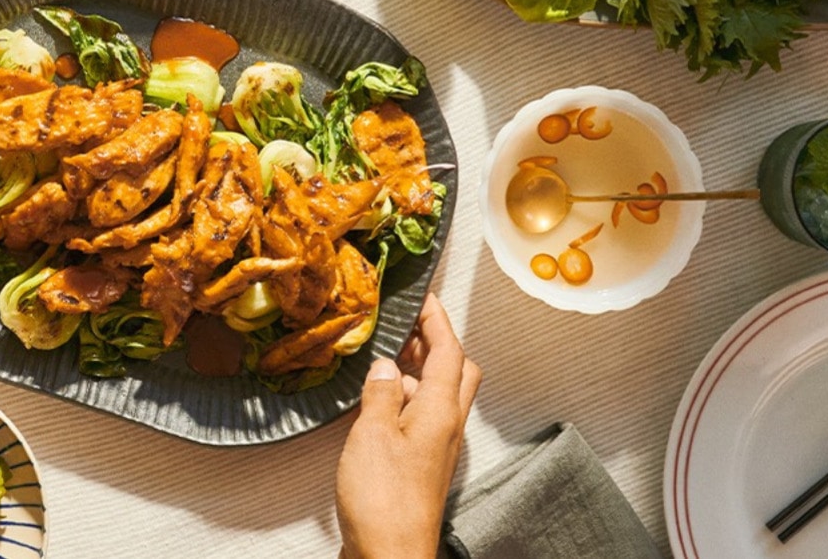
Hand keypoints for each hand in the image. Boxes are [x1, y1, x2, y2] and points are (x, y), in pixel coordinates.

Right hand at [335, 291, 480, 558]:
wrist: (390, 554)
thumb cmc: (383, 499)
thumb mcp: (372, 433)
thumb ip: (379, 392)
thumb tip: (385, 364)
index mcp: (439, 411)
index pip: (449, 350)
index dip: (437, 319)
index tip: (424, 295)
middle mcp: (446, 426)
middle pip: (455, 371)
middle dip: (435, 342)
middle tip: (405, 325)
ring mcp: (436, 447)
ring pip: (437, 394)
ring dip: (416, 370)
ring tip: (382, 356)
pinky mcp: (421, 465)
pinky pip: (421, 417)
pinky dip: (404, 398)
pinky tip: (376, 401)